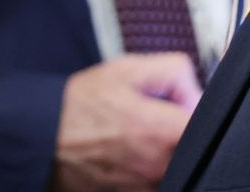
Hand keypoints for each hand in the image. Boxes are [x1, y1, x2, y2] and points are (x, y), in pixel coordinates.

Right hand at [51, 53, 200, 191]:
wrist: (42, 137)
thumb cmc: (81, 104)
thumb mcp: (128, 69)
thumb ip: (174, 71)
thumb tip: (198, 91)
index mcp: (163, 131)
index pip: (208, 123)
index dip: (196, 109)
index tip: (180, 104)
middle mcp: (160, 165)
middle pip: (194, 145)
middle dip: (179, 128)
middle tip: (155, 116)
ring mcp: (147, 186)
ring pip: (177, 164)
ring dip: (165, 149)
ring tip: (137, 136)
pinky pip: (157, 180)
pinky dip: (150, 167)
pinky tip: (128, 153)